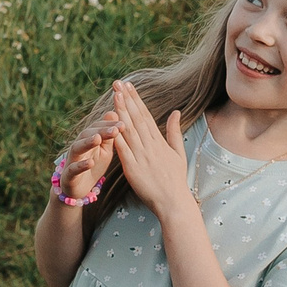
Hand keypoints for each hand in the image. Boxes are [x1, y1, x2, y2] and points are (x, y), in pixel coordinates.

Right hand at [55, 120, 118, 204]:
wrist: (78, 187)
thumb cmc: (94, 164)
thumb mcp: (105, 150)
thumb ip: (109, 135)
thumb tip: (113, 113)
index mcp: (89, 139)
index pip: (98, 128)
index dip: (109, 125)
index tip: (123, 124)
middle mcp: (79, 146)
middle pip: (88, 134)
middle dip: (101, 131)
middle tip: (115, 129)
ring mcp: (72, 159)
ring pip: (78, 148)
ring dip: (87, 142)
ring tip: (98, 139)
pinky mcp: (69, 174)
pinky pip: (74, 168)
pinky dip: (82, 165)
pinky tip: (91, 163)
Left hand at [107, 80, 193, 217]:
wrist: (174, 203)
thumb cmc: (176, 180)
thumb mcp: (178, 153)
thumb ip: (174, 132)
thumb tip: (176, 112)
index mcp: (159, 142)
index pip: (145, 116)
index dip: (136, 99)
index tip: (129, 85)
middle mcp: (150, 146)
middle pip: (136, 118)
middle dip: (126, 99)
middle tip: (117, 83)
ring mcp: (142, 156)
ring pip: (129, 129)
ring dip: (120, 111)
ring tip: (114, 95)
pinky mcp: (133, 168)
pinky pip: (123, 149)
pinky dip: (116, 135)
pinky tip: (109, 123)